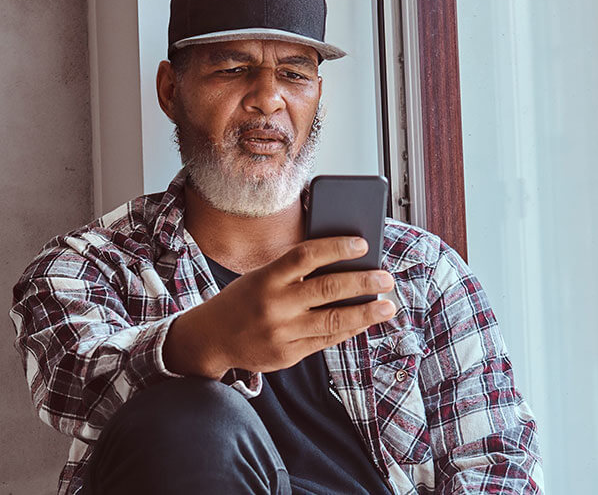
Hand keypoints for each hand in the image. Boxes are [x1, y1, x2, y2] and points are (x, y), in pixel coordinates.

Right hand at [164, 236, 397, 377]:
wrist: (211, 338)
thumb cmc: (244, 301)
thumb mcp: (260, 278)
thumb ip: (294, 273)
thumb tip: (342, 265)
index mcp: (266, 278)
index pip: (305, 255)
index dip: (336, 247)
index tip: (363, 243)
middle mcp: (274, 305)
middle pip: (326, 289)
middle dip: (362, 283)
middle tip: (386, 277)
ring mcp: (281, 333)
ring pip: (332, 320)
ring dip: (365, 313)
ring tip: (387, 306)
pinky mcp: (287, 355)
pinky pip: (326, 341)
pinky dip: (348, 330)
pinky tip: (364, 322)